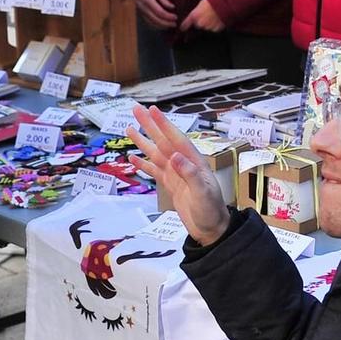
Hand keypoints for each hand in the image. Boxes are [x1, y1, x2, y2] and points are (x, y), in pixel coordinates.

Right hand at [127, 105, 229, 243]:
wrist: (212, 230)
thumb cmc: (211, 211)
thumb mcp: (203, 193)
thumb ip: (190, 174)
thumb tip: (175, 156)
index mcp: (193, 162)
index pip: (176, 139)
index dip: (164, 124)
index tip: (152, 110)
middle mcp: (183, 164)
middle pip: (163, 141)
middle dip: (150, 125)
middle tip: (136, 109)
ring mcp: (176, 174)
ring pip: (156, 154)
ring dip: (143, 142)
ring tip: (129, 129)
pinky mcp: (171, 186)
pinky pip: (154, 171)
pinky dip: (143, 164)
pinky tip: (132, 158)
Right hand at [131, 0, 176, 29]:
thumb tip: (172, 7)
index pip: (159, 12)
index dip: (168, 16)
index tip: (175, 17)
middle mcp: (142, 7)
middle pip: (155, 20)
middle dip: (166, 23)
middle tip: (175, 24)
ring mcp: (139, 11)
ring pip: (151, 23)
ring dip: (161, 26)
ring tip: (170, 25)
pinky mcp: (138, 13)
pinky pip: (147, 22)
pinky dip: (155, 25)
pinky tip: (161, 25)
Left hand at [178, 0, 224, 33]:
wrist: (224, 2)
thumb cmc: (212, 0)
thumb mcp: (200, 4)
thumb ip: (196, 12)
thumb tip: (195, 16)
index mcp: (194, 16)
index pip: (185, 24)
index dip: (184, 27)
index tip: (182, 29)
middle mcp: (200, 23)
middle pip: (198, 25)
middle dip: (201, 22)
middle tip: (207, 15)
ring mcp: (208, 27)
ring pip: (206, 27)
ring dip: (208, 24)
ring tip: (213, 16)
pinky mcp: (216, 29)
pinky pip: (214, 29)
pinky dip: (215, 25)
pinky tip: (218, 19)